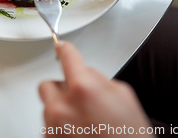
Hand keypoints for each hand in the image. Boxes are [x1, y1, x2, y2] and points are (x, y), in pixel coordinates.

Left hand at [39, 41, 154, 136]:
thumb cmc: (128, 137)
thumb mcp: (124, 96)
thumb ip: (99, 79)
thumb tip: (84, 72)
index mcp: (83, 89)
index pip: (67, 57)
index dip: (65, 50)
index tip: (62, 47)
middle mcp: (62, 107)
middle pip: (49, 84)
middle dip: (62, 88)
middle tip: (79, 98)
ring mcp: (53, 126)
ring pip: (48, 106)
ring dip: (62, 108)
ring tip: (84, 122)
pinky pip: (49, 125)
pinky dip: (61, 126)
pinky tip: (79, 132)